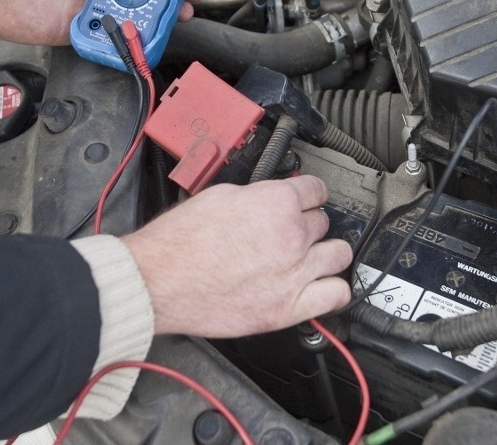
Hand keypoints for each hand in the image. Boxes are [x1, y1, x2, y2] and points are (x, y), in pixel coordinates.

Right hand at [122, 176, 352, 336]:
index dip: (309, 193)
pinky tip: (325, 287)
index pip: (316, 189)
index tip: (307, 199)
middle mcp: (292, 236)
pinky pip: (335, 295)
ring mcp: (294, 273)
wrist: (158, 281)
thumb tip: (270, 198)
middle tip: (293, 231)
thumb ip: (257, 197)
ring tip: (314, 257)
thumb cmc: (179, 241)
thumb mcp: (220, 196)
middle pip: (323, 222)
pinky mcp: (287, 307)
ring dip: (327, 253)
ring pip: (338, 255)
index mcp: (277, 202)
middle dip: (309, 224)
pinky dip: (334, 291)